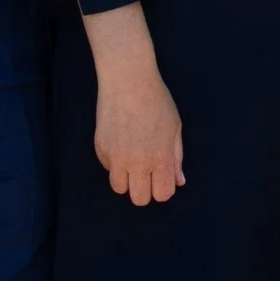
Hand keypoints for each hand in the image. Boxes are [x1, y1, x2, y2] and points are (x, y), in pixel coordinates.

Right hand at [95, 53, 185, 204]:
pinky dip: (114, 163)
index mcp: (160, 158)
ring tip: (131, 162)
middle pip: (140, 199)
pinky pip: (108, 168)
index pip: (162, 194)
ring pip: (119, 188)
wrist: (128, 81)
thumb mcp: (175, 128)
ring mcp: (116, 157)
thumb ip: (176, 158)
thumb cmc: (156, 101)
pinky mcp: (101, 149)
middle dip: (145, 190)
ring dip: (127, 180)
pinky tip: (121, 144)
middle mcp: (138, 162)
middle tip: (146, 173)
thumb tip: (179, 181)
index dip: (163, 189)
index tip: (162, 178)